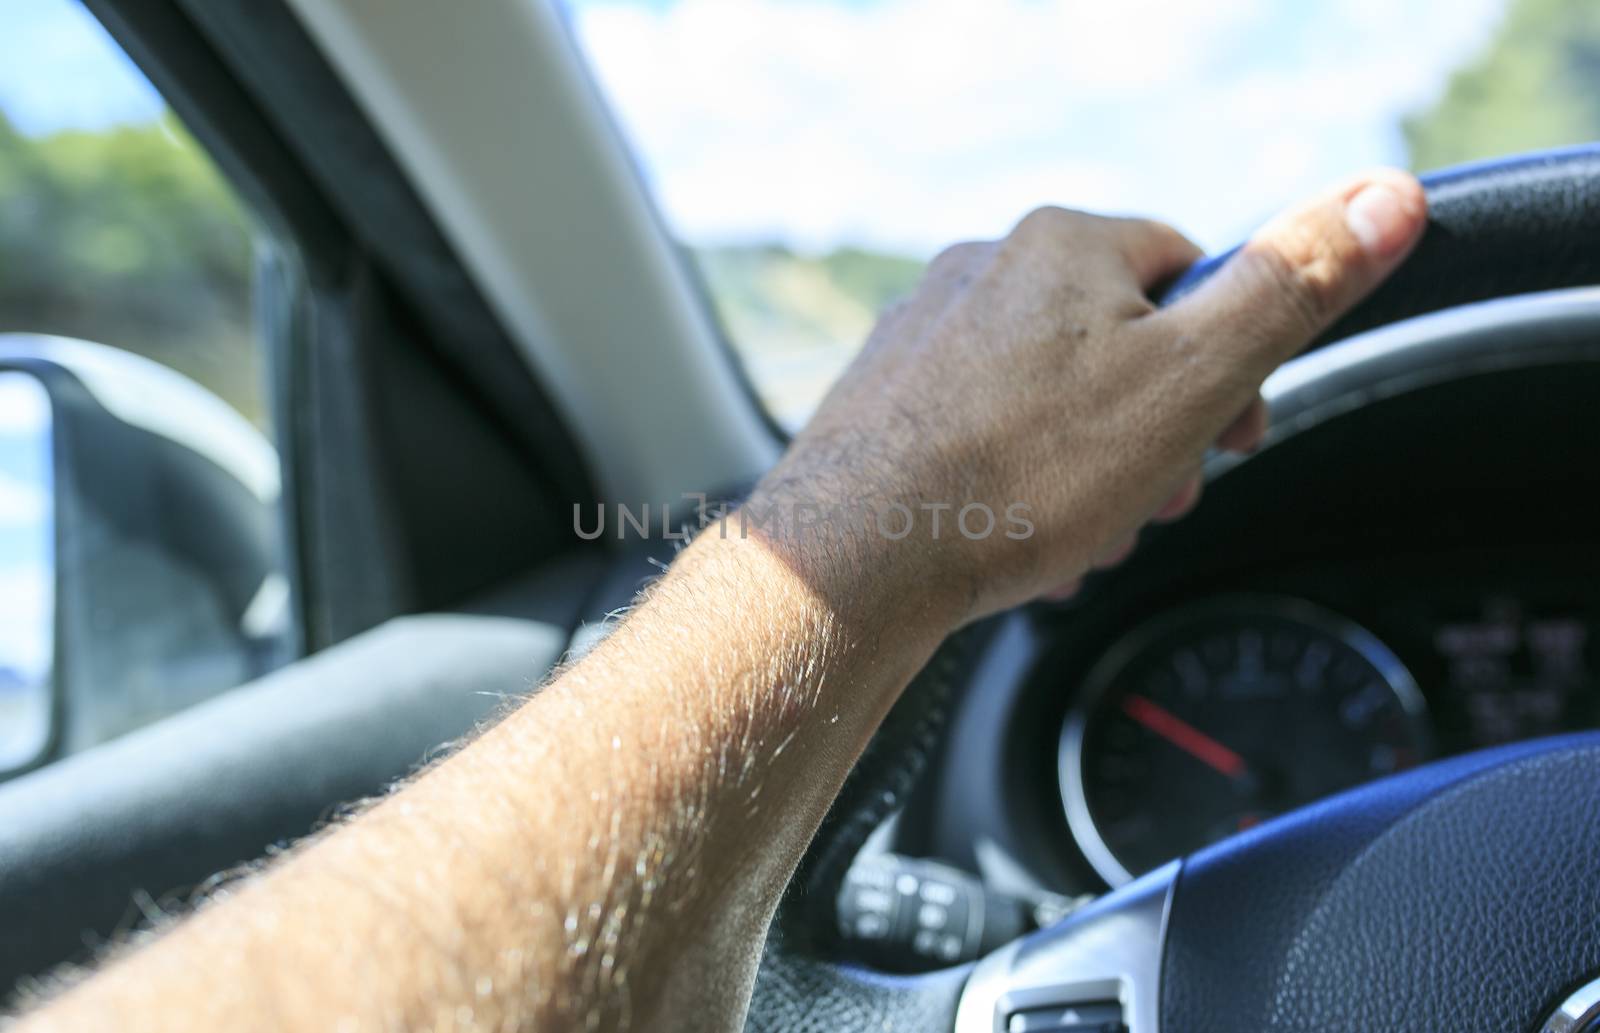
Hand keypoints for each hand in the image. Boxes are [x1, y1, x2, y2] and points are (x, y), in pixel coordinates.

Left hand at [755, 170, 1425, 624]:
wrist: (855, 560)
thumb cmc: (1020, 474)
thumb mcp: (1192, 380)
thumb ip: (1292, 288)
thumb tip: (1385, 199)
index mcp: (1064, 247)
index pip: (1193, 273)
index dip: (1231, 362)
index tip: (1232, 434)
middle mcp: (983, 272)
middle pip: (1121, 344)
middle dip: (1157, 432)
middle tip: (1155, 500)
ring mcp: (925, 336)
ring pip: (1053, 401)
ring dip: (1092, 471)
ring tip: (1083, 532)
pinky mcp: (888, 401)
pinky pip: (986, 436)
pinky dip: (1020, 487)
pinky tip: (1021, 540)